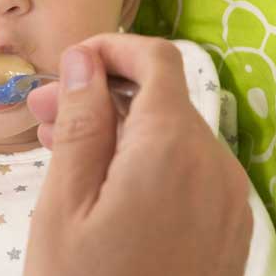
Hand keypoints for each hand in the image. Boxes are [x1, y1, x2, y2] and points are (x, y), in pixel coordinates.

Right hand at [24, 34, 251, 275]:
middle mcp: (215, 164)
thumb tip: (87, 58)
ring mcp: (229, 199)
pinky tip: (104, 183)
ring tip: (64, 149)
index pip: (158, 60)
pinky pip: (189, 171)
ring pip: (174, 134)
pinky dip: (148, 161)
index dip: (113, 47)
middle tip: (46, 112)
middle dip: (104, 93)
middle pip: (161, 99)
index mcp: (173, 148)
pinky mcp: (228, 227)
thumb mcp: (65, 202)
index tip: (72, 62)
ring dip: (122, 129)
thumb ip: (83, 120)